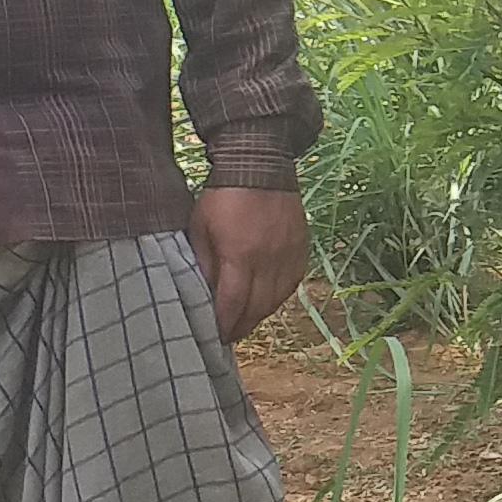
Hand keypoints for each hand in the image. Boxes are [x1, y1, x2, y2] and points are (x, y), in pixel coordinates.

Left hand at [192, 186, 315, 344]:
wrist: (260, 165)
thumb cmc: (221, 196)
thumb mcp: (199, 228)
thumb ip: (202, 263)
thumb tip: (203, 293)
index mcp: (240, 255)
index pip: (232, 304)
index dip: (223, 325)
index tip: (213, 336)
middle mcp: (269, 260)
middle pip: (258, 308)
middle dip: (241, 326)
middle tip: (227, 335)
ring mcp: (289, 255)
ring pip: (277, 299)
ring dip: (260, 315)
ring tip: (245, 321)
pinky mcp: (301, 248)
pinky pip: (292, 284)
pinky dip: (278, 297)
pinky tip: (267, 300)